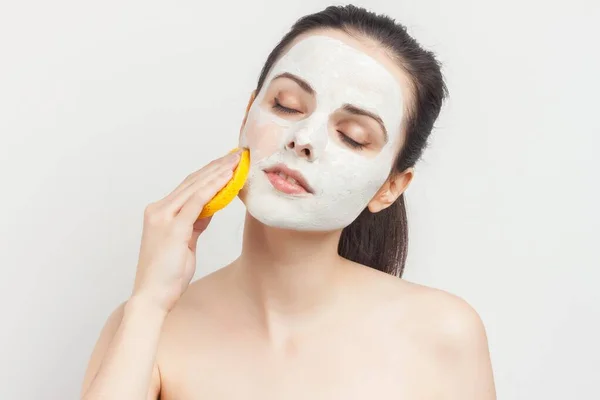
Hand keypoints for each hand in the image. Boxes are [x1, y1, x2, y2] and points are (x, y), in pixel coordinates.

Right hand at [131, 150, 240, 311]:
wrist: (152, 296)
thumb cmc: (167, 274)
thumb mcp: (185, 242)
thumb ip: (194, 222)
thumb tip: (209, 207)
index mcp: (159, 212)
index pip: (188, 185)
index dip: (209, 172)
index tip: (227, 162)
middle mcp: (158, 210)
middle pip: (193, 181)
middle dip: (216, 166)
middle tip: (237, 154)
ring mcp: (164, 217)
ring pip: (196, 186)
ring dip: (219, 172)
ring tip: (237, 161)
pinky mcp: (173, 227)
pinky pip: (198, 201)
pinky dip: (214, 187)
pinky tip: (228, 178)